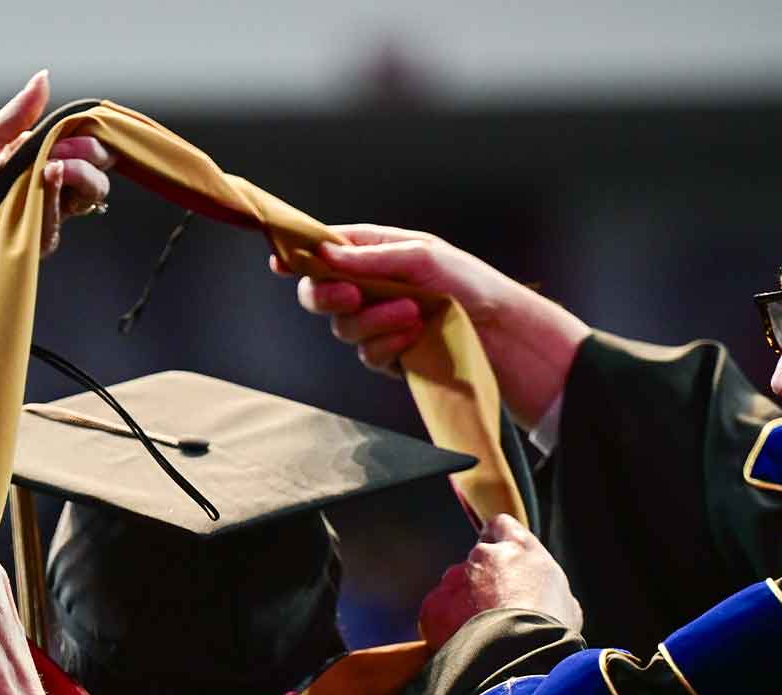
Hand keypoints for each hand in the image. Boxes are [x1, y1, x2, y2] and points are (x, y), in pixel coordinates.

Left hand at [0, 70, 114, 258]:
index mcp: (34, 156)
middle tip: (63, 152)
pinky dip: (55, 202)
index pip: (80, 142)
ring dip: (79, 175)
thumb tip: (44, 76)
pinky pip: (61, 221)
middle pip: (95, 168)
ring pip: (89, 195)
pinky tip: (44, 185)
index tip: (74, 130)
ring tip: (52, 169)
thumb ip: (18, 113)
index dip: (86, 134)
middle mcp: (45, 183)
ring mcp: (46, 213)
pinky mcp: (39, 239)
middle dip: (90, 154)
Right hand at [271, 224, 589, 427]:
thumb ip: (371, 258)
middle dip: (330, 296)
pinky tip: (412, 337)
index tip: (279, 262)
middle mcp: (370, 287)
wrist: (502, 333)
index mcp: (375, 252)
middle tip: (352, 295)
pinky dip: (386, 344)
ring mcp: (378, 323)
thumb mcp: (423, 257)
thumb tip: (324, 253)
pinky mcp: (389, 355)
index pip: (325, 251)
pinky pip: (367, 354)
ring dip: (373, 321)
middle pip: (320, 294)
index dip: (299, 255)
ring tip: (412, 313)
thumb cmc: (470, 283)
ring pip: (343, 328)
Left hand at [417, 514, 582, 649]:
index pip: (500, 526)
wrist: (520, 652)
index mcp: (519, 546)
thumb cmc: (550, 627)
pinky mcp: (434, 606)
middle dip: (481, 580)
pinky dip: (444, 626)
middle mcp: (483, 555)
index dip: (497, 542)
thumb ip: (547, 591)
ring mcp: (456, 580)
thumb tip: (548, 602)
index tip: (498, 557)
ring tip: (479, 632)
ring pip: (454, 587)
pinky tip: (461, 643)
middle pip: (476, 561)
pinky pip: (435, 613)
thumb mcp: (565, 602)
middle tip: (493, 608)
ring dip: (462, 604)